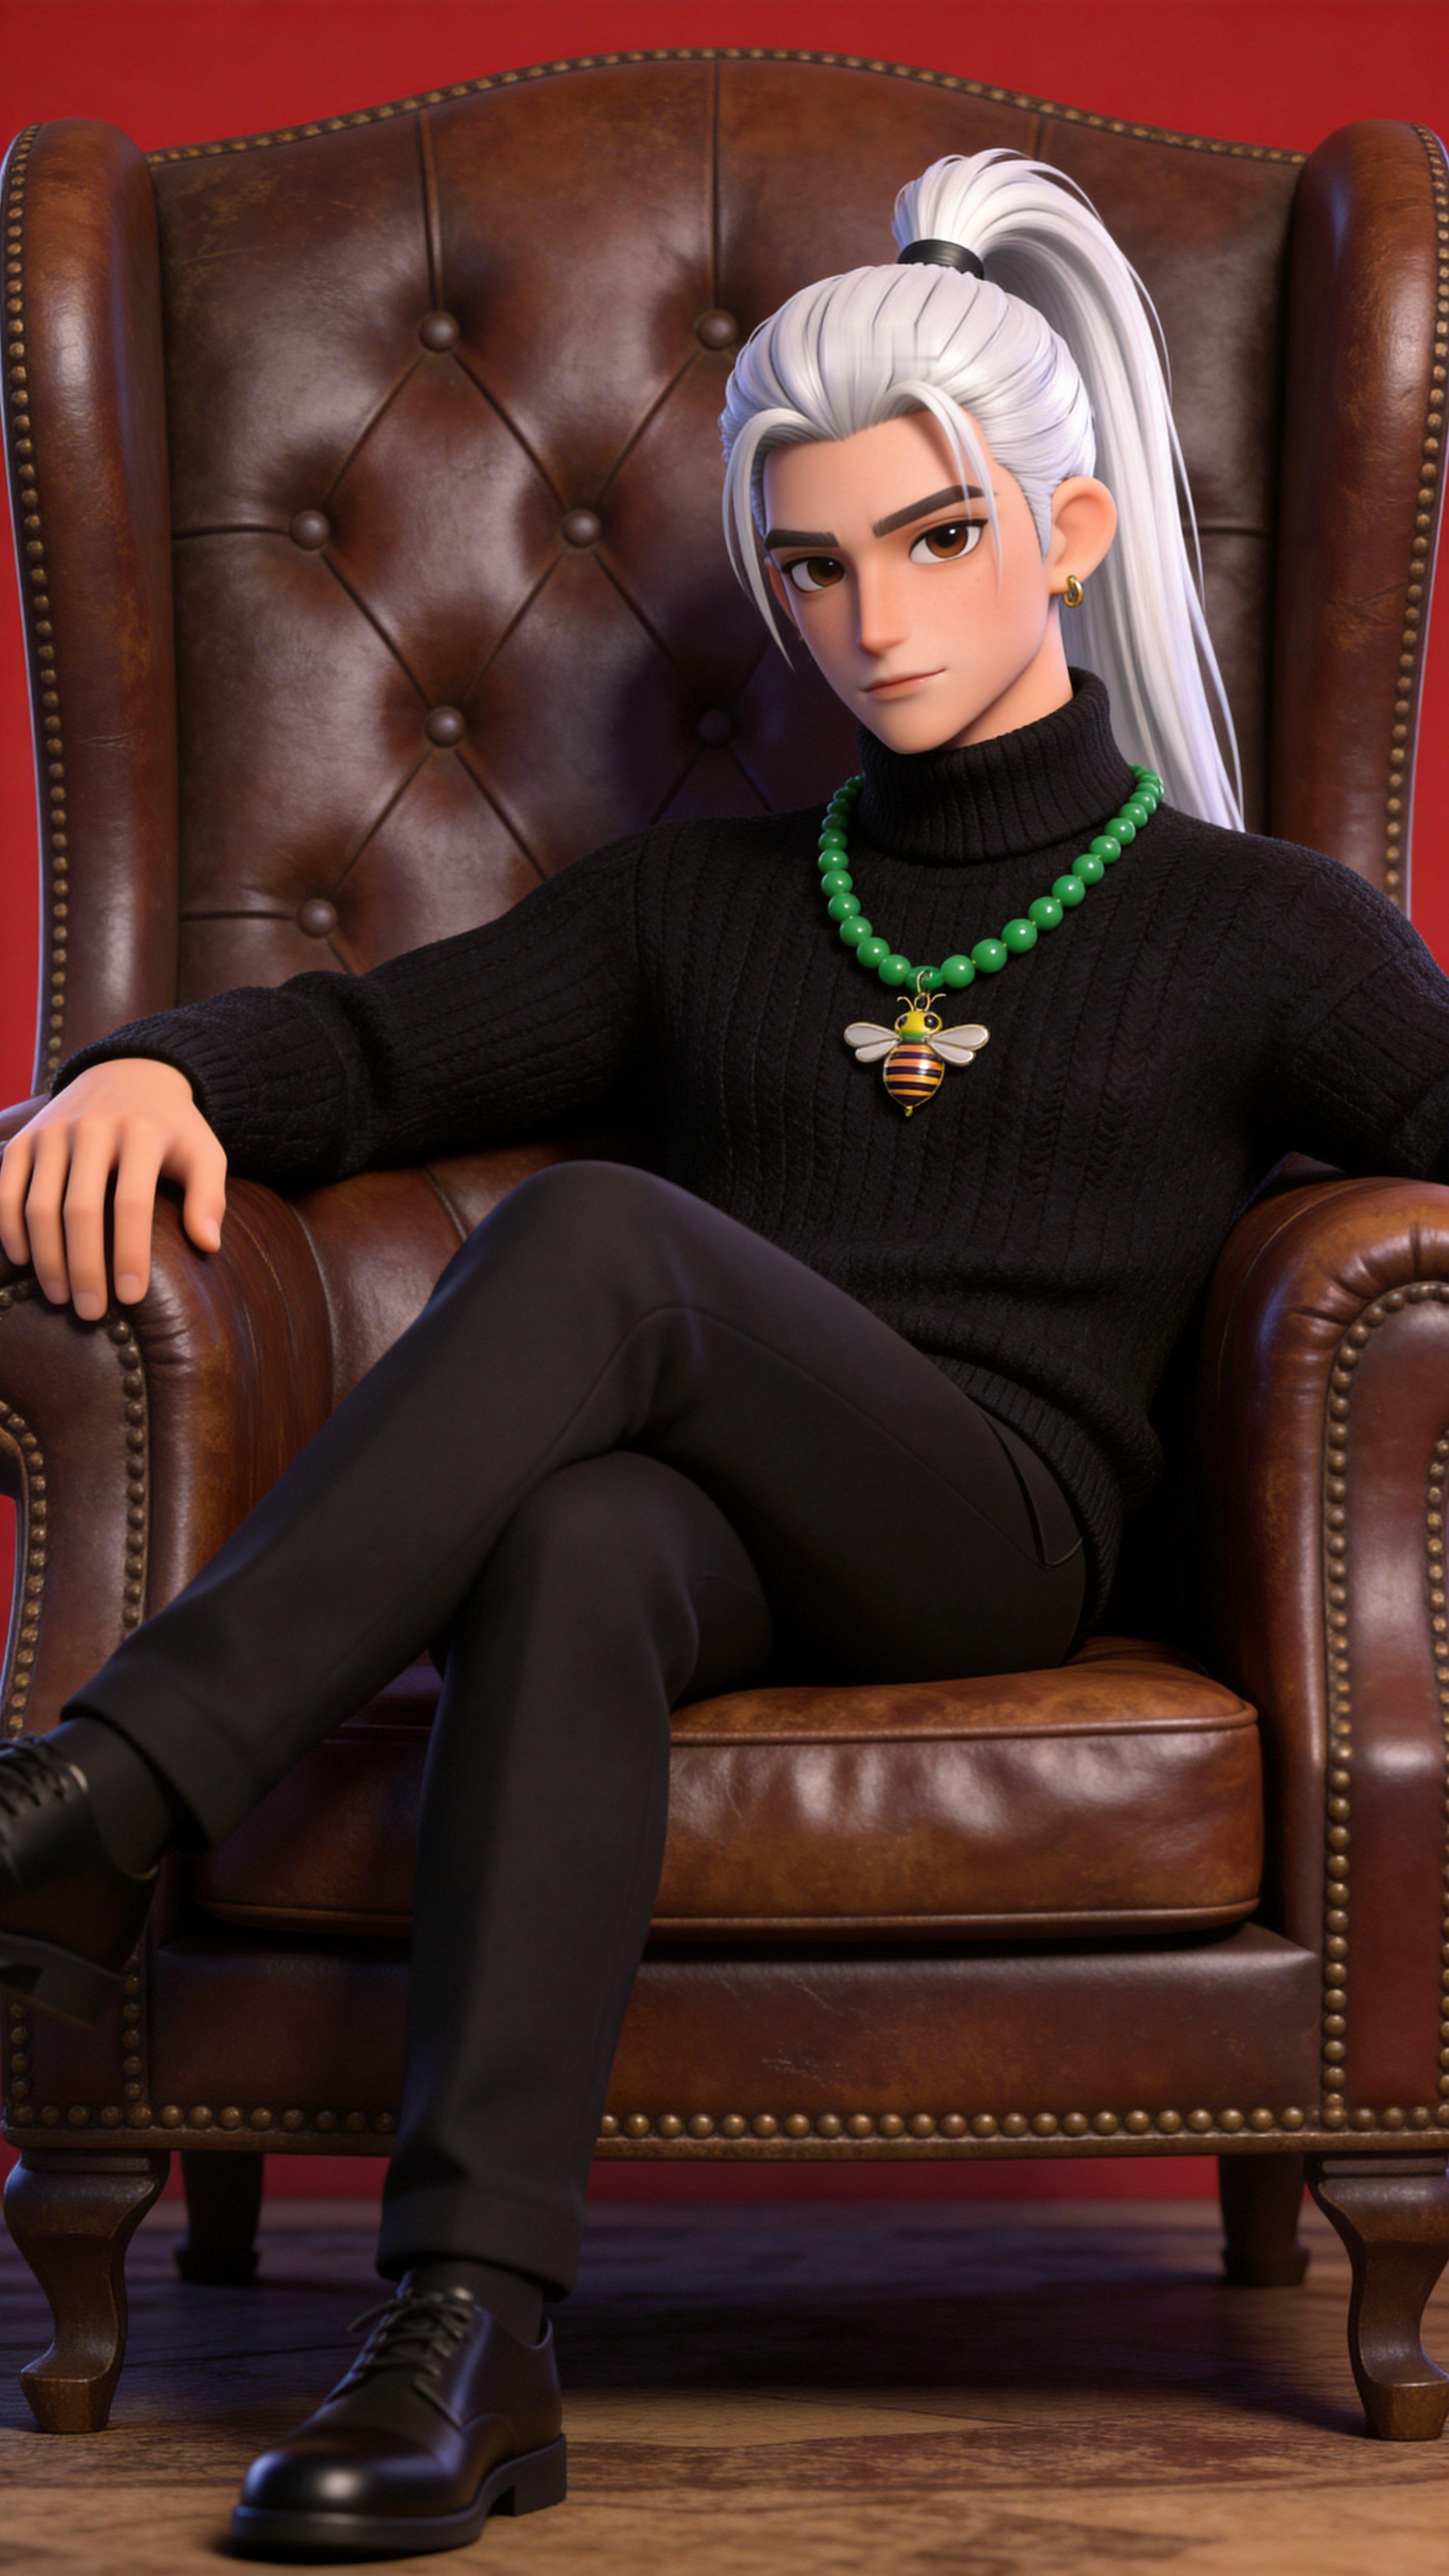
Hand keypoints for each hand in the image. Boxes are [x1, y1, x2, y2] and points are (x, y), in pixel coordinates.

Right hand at [0, 1059, 227, 1317]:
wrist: (127, 1072)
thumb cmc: (172, 1128)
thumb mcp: (205, 1153)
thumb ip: (209, 1196)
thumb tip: (207, 1245)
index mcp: (142, 1134)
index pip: (132, 1203)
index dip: (129, 1253)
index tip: (130, 1296)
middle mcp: (93, 1129)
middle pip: (80, 1210)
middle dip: (83, 1267)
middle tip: (91, 1311)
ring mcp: (53, 1133)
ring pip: (39, 1204)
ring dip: (46, 1257)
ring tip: (61, 1297)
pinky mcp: (25, 1139)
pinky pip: (7, 1189)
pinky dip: (9, 1227)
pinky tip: (24, 1261)